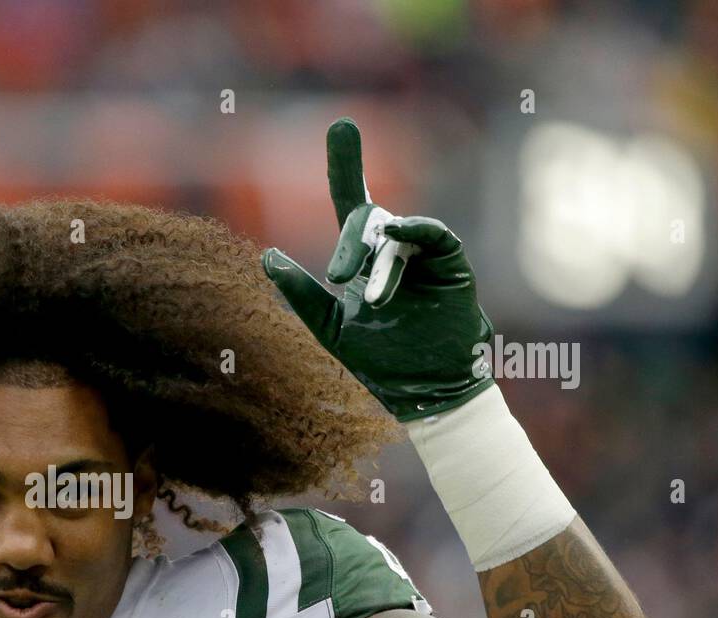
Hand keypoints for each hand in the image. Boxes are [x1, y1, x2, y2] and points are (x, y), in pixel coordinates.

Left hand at [262, 117, 495, 420]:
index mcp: (364, 260)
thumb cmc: (380, 361)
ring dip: (379, 265)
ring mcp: (422, 255)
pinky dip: (415, 231)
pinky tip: (398, 232)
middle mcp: (392, 250)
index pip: (351, 203)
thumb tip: (267, 257)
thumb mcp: (329, 328)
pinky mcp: (450, 265)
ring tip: (374, 302)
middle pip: (365, 219)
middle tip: (337, 276)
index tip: (341, 125)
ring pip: (393, 235)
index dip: (345, 166)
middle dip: (349, 243)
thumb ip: (300, 294)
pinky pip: (433, 236)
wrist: (425, 392)